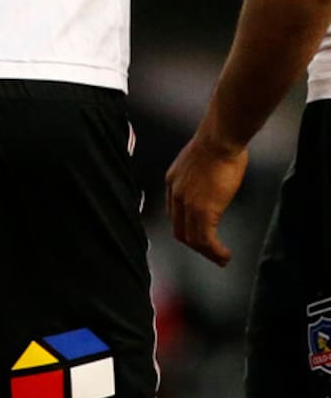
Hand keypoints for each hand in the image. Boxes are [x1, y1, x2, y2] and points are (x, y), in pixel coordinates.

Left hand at [165, 131, 248, 266]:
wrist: (220, 139)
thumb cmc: (218, 144)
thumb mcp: (201, 162)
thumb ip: (200, 177)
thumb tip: (212, 185)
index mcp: (172, 181)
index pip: (174, 214)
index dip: (187, 228)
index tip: (200, 237)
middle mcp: (175, 194)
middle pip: (180, 230)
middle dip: (195, 246)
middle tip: (211, 254)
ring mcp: (187, 204)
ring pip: (193, 239)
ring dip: (208, 253)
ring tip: (221, 259)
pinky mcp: (203, 210)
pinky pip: (206, 240)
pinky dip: (215, 252)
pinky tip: (225, 255)